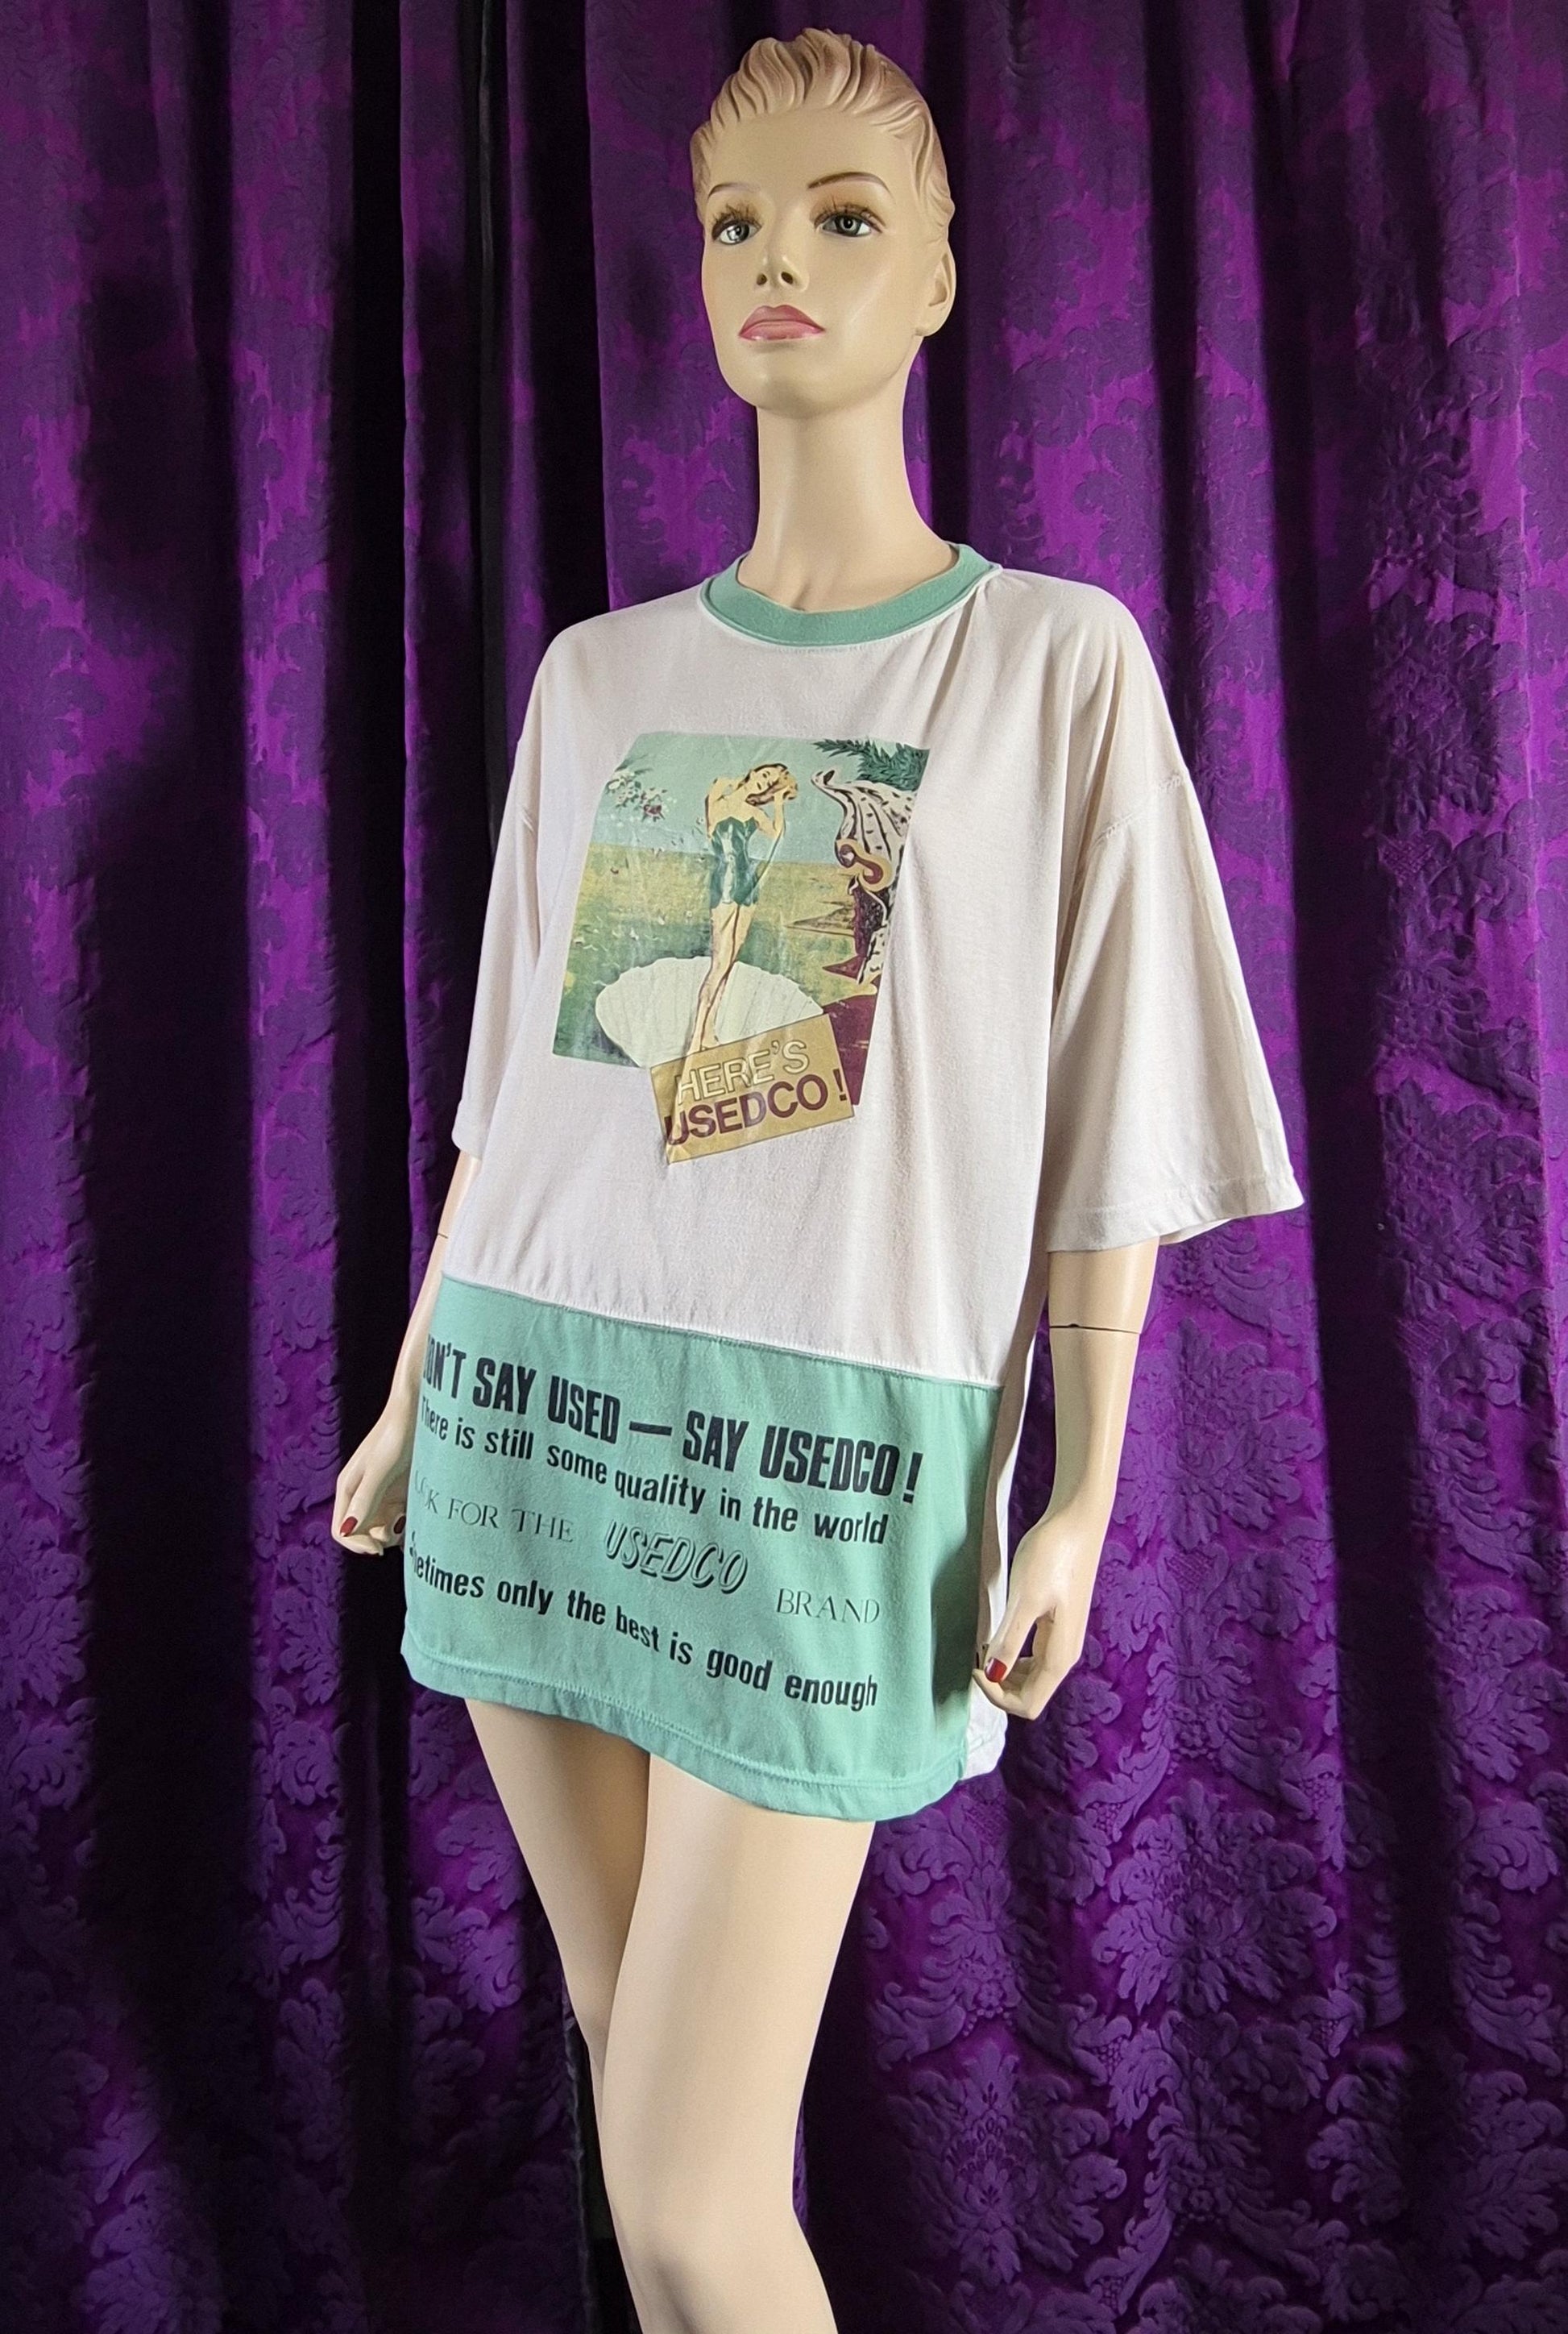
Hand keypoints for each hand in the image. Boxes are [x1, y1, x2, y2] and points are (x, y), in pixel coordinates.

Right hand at [333, 1398, 415, 1554]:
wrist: (419, 1411)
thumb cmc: (396, 1434)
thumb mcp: (380, 1468)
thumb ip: (365, 1499)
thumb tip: (347, 1530)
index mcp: (348, 1489)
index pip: (342, 1532)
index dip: (358, 1544)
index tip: (380, 1547)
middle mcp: (362, 1495)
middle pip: (364, 1534)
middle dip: (380, 1539)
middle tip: (399, 1526)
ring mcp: (383, 1495)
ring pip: (384, 1529)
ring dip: (396, 1533)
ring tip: (410, 1517)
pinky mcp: (401, 1492)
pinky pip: (401, 1519)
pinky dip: (409, 1524)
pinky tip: (419, 1516)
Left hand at [971, 1500, 1109, 1719]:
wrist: (1078, 1520)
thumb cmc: (1053, 1555)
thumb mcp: (1025, 1598)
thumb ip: (1010, 1641)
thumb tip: (993, 1675)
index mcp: (1060, 1656)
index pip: (1028, 1704)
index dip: (996, 1695)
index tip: (975, 1666)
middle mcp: (1066, 1654)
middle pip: (1030, 1694)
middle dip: (998, 1686)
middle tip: (974, 1657)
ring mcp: (1063, 1639)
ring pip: (1031, 1677)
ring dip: (1004, 1671)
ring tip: (983, 1645)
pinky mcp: (1058, 1623)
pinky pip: (1033, 1656)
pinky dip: (1012, 1654)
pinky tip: (998, 1633)